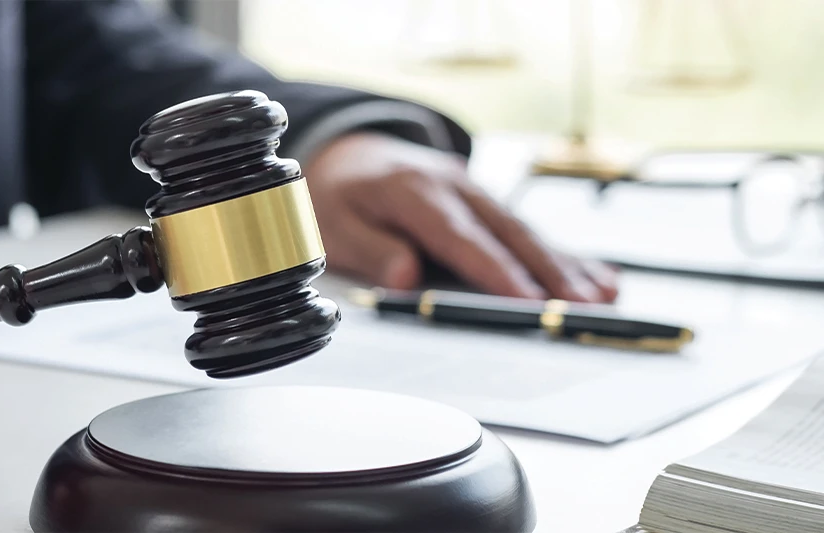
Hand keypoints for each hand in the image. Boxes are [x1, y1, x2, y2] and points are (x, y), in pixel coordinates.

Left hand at [303, 132, 618, 302]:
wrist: (352, 156)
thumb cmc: (342, 198)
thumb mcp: (335, 224)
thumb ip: (371, 249)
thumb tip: (405, 278)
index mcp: (413, 192)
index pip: (460, 237)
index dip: (495, 269)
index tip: (526, 299)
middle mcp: (454, 188)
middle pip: (507, 234)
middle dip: (548, 272)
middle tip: (582, 307)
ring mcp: (476, 193)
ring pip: (526, 231)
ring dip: (566, 266)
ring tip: (603, 297)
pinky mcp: (488, 204)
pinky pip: (528, 231)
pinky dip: (564, 255)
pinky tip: (598, 276)